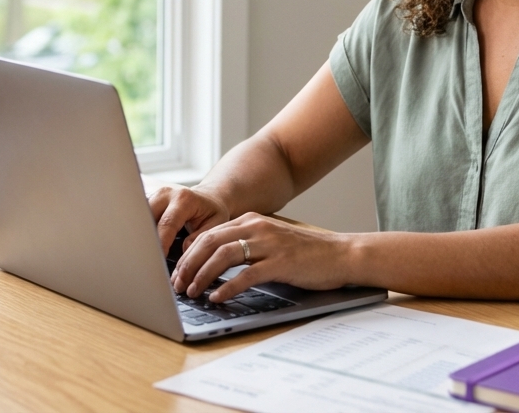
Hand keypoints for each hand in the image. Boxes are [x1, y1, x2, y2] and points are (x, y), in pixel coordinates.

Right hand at [148, 185, 230, 254]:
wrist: (209, 197)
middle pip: (147, 218)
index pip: (167, 223)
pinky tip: (144, 244)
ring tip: (145, 253)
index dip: (160, 243)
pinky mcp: (149, 200)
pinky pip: (140, 217)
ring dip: (141, 235)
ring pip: (140, 217)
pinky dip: (141, 231)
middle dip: (146, 239)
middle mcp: (166, 194)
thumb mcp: (215, 224)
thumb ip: (199, 237)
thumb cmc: (212, 211)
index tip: (157, 259)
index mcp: (184, 199)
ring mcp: (155, 195)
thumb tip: (184, 250)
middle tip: (148, 259)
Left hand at [170, 213, 354, 301]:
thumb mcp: (270, 241)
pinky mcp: (281, 262)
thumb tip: (213, 266)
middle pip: (209, 242)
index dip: (188, 254)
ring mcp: (269, 244)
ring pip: (223, 256)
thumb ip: (245, 247)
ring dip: (202, 275)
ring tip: (192, 291)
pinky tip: (217, 297)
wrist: (342, 254)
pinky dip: (227, 287)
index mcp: (251, 220)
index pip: (208, 234)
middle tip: (176, 284)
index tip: (176, 272)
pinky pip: (246, 274)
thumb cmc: (305, 253)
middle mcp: (256, 227)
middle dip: (188, 264)